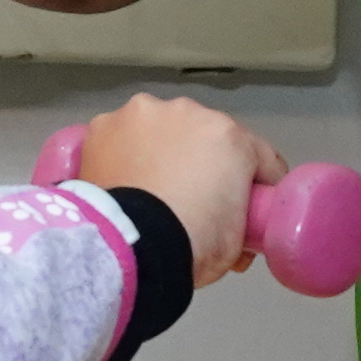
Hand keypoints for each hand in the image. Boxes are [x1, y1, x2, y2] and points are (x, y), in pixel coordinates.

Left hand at [72, 93, 283, 286]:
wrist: (129, 248)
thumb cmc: (192, 243)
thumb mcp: (236, 243)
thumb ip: (240, 221)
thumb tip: (236, 230)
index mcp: (229, 137)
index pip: (257, 156)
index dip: (255, 183)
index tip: (246, 205)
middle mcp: (187, 112)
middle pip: (202, 137)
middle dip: (200, 162)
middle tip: (188, 199)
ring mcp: (141, 115)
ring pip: (158, 130)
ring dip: (158, 151)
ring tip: (147, 189)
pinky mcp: (103, 127)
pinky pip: (120, 139)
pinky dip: (122, 155)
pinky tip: (118, 180)